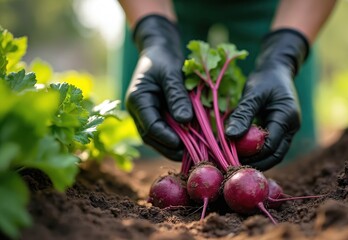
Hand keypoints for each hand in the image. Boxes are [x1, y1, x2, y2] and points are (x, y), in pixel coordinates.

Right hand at [126, 15, 192, 160]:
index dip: (167, 138)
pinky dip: (177, 138)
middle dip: (171, 148)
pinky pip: (165, 132)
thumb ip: (177, 96)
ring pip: (158, 138)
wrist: (159, 51)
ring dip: (174, 147)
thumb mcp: (171, 73)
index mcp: (137, 100)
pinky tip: (192, 142)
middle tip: (192, 155)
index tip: (184, 145)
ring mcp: (146, 115)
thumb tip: (185, 120)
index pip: (150, 126)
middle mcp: (138, 111)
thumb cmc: (163, 58)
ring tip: (194, 152)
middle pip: (153, 137)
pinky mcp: (156, 116)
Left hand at [225, 29, 309, 170]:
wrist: (277, 69)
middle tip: (232, 166)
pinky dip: (255, 153)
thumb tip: (229, 136)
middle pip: (275, 155)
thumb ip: (243, 114)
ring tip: (234, 162)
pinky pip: (269, 147)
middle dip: (255, 164)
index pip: (271, 146)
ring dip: (255, 160)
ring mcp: (287, 131)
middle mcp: (291, 128)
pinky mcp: (280, 132)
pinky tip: (239, 153)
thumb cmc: (265, 78)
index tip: (231, 158)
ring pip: (273, 154)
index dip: (252, 155)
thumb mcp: (253, 93)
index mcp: (287, 118)